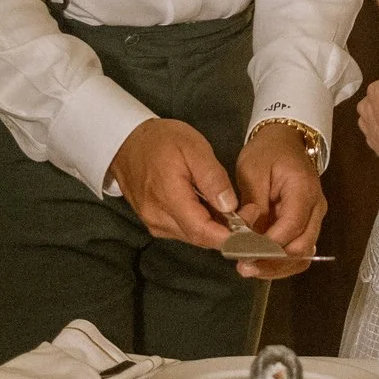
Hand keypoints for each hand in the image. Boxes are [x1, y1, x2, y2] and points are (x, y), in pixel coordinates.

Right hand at [110, 117, 240, 248]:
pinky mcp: (153, 221)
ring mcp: (153, 222)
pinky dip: (200, 223)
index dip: (229, 237)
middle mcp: (158, 218)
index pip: (202, 232)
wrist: (126, 141)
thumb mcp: (194, 148)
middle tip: (248, 212)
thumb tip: (230, 206)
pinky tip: (210, 208)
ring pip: (191, 236)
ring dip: (214, 228)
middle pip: (199, 238)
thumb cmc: (161, 140)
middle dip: (227, 231)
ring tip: (232, 208)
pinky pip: (182, 230)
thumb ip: (213, 178)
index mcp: (168, 198)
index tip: (251, 230)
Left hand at [232, 123, 327, 279]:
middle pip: (301, 248)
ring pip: (302, 256)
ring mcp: (314, 219)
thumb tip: (245, 233)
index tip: (242, 251)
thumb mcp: (252, 170)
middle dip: (271, 261)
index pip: (291, 227)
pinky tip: (259, 263)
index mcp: (303, 190)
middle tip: (243, 265)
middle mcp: (316, 209)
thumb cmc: (267, 152)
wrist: (284, 141)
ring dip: (276, 267)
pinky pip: (298, 251)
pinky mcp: (306, 225)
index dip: (268, 244)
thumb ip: (252, 203)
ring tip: (249, 268)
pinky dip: (280, 262)